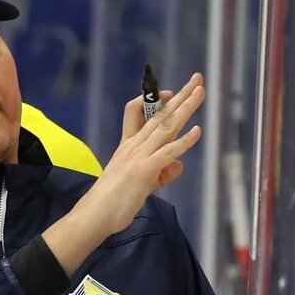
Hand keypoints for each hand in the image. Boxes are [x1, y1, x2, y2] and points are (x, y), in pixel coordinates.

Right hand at [93, 73, 203, 233]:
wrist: (95, 215)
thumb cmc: (114, 201)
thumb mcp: (142, 183)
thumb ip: (161, 172)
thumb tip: (179, 164)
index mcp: (129, 146)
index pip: (139, 113)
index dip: (156, 101)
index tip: (172, 93)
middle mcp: (134, 146)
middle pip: (160, 115)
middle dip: (180, 96)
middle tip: (197, 79)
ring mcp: (138, 157)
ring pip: (165, 127)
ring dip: (185, 108)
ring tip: (200, 92)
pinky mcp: (143, 171)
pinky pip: (167, 153)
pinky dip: (183, 142)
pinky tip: (198, 131)